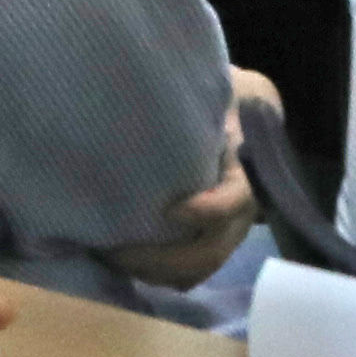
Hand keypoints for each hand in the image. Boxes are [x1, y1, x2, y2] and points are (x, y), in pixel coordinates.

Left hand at [107, 70, 278, 288]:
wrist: (243, 115)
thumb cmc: (222, 98)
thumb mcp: (219, 87)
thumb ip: (199, 94)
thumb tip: (157, 83)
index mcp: (244, 168)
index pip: (235, 200)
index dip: (207, 211)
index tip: (170, 210)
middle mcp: (241, 210)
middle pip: (211, 252)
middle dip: (162, 260)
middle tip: (115, 251)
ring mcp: (226, 232)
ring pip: (196, 270)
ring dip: (154, 272)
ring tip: (111, 257)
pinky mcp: (207, 241)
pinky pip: (186, 272)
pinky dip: (155, 272)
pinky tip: (120, 258)